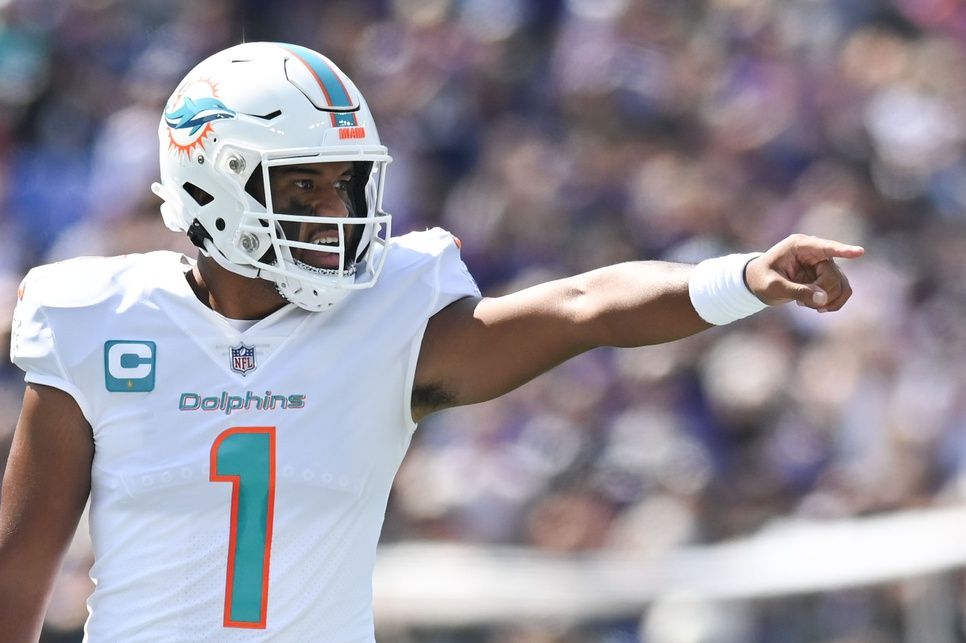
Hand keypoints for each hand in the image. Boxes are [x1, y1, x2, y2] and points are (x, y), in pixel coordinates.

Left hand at [745, 234, 864, 311]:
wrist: (758, 282)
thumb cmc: (760, 280)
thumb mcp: (773, 287)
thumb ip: (796, 292)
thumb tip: (823, 299)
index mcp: (799, 246)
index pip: (825, 247)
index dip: (843, 250)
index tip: (859, 252)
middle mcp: (815, 252)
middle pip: (833, 275)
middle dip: (822, 294)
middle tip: (802, 305)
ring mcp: (823, 263)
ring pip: (841, 284)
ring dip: (828, 300)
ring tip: (805, 306)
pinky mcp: (826, 275)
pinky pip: (841, 290)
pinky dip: (834, 302)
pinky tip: (818, 308)